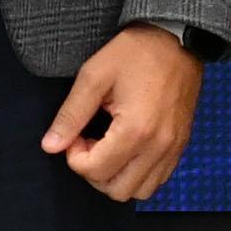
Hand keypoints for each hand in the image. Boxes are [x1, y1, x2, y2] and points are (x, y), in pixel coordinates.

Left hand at [43, 26, 203, 206]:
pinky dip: (138, 174)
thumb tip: (50, 146)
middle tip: (90, 141)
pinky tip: (127, 149)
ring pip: (139, 192)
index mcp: (135, 130)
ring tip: (109, 147)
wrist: (177, 38)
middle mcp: (158, 147)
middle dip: (94, 171)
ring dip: (116, 177)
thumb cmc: (135, 52)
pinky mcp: (181, 146)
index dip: (74, 156)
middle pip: (116, 190)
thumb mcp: (94, 76)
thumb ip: (71, 115)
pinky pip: (158, 180)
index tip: (76, 133)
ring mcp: (173, 149)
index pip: (95, 171)